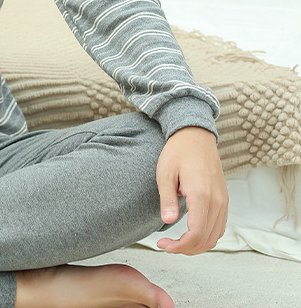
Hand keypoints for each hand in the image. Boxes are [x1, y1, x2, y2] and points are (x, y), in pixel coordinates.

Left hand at [155, 125, 227, 254]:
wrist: (195, 137)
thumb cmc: (178, 152)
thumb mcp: (165, 173)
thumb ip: (167, 199)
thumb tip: (168, 221)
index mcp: (201, 195)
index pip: (196, 234)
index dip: (180, 246)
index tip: (163, 245)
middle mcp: (217, 201)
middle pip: (207, 240)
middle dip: (186, 249)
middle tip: (166, 245)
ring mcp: (223, 201)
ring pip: (215, 236)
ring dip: (197, 245)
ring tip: (176, 242)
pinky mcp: (224, 200)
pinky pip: (219, 227)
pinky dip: (206, 236)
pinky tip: (190, 233)